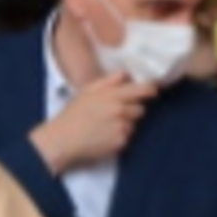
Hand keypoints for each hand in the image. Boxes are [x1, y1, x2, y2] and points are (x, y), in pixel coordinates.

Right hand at [32, 74, 153, 174]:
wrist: (63, 140)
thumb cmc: (73, 115)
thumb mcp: (87, 92)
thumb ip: (108, 81)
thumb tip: (126, 74)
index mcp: (112, 95)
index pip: (141, 90)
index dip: (150, 90)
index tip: (153, 91)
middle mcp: (120, 110)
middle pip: (140, 109)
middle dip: (131, 110)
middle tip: (114, 113)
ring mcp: (122, 127)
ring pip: (134, 124)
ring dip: (125, 124)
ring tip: (106, 126)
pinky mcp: (122, 142)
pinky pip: (128, 137)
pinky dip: (120, 137)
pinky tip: (105, 136)